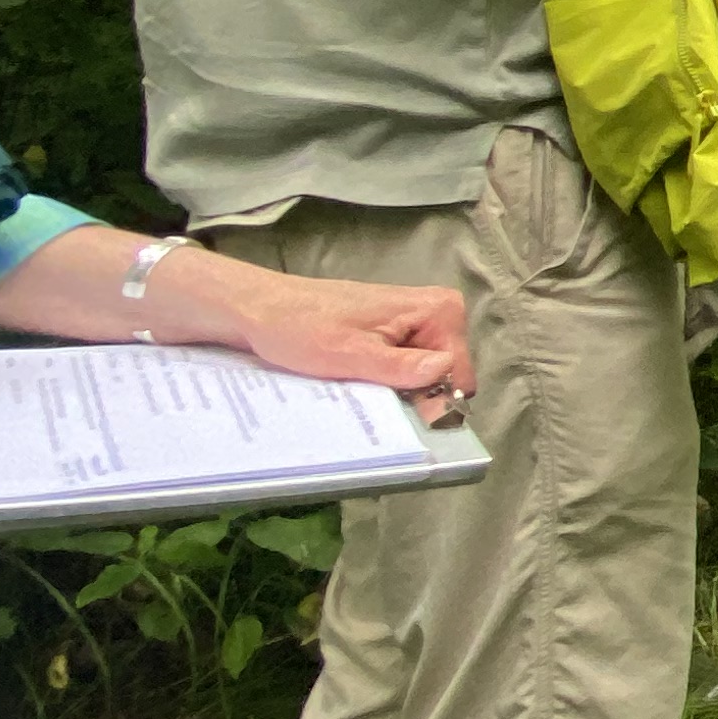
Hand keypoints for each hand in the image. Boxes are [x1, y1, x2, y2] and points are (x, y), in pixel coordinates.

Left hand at [239, 275, 476, 418]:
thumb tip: (446, 373)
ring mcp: (417, 320)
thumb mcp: (349, 354)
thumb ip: (401, 367)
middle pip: (446, 375)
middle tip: (369, 395)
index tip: (394, 410)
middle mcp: (438, 311)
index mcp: (439, 310)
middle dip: (414, 394)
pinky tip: (358, 379)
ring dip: (396, 389)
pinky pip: (406, 366)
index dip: (431, 399)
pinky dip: (385, 380)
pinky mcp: (396, 330)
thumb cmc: (300, 327)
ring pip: (425, 374)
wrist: (258, 308)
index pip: (459, 375)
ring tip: (359, 387)